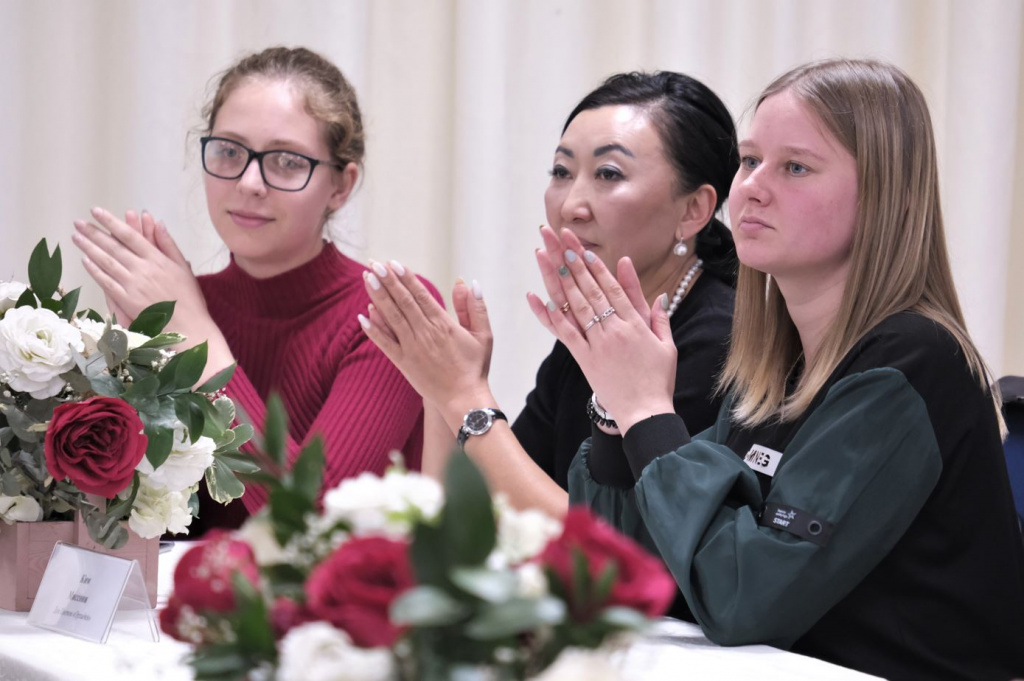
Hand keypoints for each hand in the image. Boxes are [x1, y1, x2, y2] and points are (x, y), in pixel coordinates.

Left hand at [72, 207, 232, 382]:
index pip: (129, 235)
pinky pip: (106, 282)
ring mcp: (133, 284)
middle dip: (93, 233)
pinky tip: (85, 261)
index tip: (96, 211)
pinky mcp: (126, 300)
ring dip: (89, 248)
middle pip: (113, 246)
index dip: (111, 222)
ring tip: (76, 237)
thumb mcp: (183, 267)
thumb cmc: (189, 297)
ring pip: (106, 262)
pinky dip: (95, 270)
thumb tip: (158, 222)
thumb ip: (168, 244)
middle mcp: (142, 269)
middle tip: (79, 223)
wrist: (188, 326)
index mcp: (157, 259)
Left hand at [359, 260, 494, 429]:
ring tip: (366, 278)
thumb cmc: (475, 367)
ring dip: (377, 297)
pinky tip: (363, 315)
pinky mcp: (404, 363)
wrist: (464, 400)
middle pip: (402, 301)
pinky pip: (385, 344)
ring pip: (391, 318)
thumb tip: (467, 282)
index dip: (405, 278)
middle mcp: (425, 333)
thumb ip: (474, 307)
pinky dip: (373, 329)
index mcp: (443, 324)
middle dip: (387, 281)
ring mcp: (412, 348)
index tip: (393, 263)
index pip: (420, 295)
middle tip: (373, 263)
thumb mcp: (483, 335)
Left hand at [526, 226, 676, 432]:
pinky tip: (538, 298)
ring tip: (546, 256)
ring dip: (559, 278)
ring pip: (575, 305)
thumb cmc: (658, 379)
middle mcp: (613, 330)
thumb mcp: (666, 344)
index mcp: (635, 324)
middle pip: (590, 289)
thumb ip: (658, 316)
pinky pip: (565, 333)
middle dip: (572, 261)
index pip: (612, 288)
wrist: (645, 414)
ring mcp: (597, 344)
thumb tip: (657, 292)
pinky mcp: (584, 359)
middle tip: (559, 238)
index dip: (595, 266)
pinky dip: (550, 315)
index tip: (582, 247)